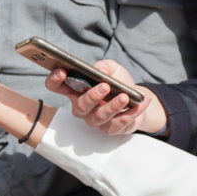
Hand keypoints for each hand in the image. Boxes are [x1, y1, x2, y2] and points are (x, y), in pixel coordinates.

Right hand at [44, 60, 165, 135]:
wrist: (136, 99)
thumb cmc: (118, 83)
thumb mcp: (113, 69)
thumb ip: (105, 66)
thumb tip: (101, 71)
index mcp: (76, 90)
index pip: (56, 87)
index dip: (54, 80)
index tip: (61, 72)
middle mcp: (82, 108)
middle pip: (80, 105)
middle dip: (92, 96)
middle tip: (104, 86)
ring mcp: (95, 120)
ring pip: (100, 116)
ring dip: (113, 106)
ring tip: (125, 97)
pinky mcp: (110, 129)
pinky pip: (119, 123)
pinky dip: (133, 113)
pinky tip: (142, 102)